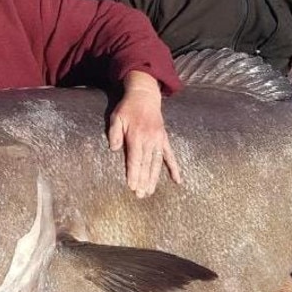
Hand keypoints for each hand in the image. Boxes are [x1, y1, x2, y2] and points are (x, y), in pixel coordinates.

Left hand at [108, 71, 180, 197]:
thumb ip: (114, 133)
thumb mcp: (116, 117)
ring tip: (150, 192)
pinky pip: (170, 156)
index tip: (132, 186)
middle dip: (143, 181)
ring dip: (154, 179)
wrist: (145, 95)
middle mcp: (149, 140)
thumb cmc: (127, 108)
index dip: (133, 174)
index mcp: (136, 136)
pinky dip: (174, 168)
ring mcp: (158, 140)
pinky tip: (177, 181)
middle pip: (146, 165)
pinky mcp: (164, 139)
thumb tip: (113, 149)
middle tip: (140, 195)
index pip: (134, 159)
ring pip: (157, 163)